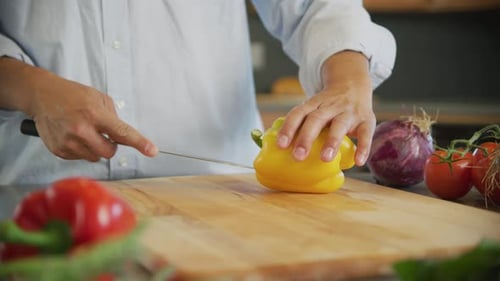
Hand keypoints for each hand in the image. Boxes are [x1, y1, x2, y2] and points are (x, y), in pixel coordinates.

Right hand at [0, 58, 157, 160]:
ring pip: (95, 158)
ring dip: (95, 148)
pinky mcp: (59, 150)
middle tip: (103, 134)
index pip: (122, 133)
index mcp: (95, 114)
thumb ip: (113, 118)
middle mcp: (81, 129)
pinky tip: (73, 135)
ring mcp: (68, 142)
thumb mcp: (99, 98)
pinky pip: (81, 158)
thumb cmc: (72, 95)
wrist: (42, 96)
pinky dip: (82, 150)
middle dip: (111, 146)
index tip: (152, 151)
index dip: (139, 142)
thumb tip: (122, 136)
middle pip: (110, 153)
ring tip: (84, 131)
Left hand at [276, 51, 374, 165]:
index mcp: (313, 104)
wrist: (353, 83)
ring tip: (325, 159)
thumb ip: (294, 123)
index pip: (298, 113)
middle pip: (316, 119)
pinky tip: (358, 161)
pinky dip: (363, 147)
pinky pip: (366, 133)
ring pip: (339, 125)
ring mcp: (348, 112)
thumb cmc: (326, 105)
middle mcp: (330, 106)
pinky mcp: (366, 119)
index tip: (280, 145)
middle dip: (306, 138)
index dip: (288, 128)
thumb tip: (262, 140)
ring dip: (332, 141)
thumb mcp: (310, 107)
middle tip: (298, 157)